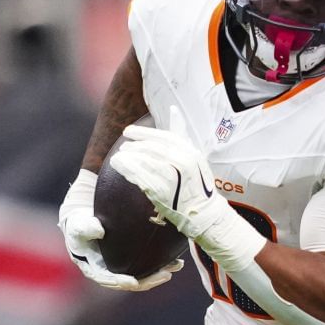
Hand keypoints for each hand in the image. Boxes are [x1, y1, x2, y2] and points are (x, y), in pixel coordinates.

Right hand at [58, 169, 181, 291]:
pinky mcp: (132, 260)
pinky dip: (161, 264)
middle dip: (149, 280)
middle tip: (165, 275)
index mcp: (94, 268)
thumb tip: (99, 230)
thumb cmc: (80, 221)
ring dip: (159, 273)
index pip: (109, 279)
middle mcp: (110, 272)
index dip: (120, 282)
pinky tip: (176, 260)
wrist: (85, 217)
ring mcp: (122, 267)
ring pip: (143, 275)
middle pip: (131, 282)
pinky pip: (148, 265)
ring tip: (176, 267)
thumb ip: (85, 227)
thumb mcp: (79, 224)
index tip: (133, 282)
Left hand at [110, 107, 261, 269]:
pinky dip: (126, 168)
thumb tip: (173, 110)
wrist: (205, 214)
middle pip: (150, 148)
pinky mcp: (161, 190)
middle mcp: (182, 161)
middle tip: (124, 147)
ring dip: (127, 156)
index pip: (162, 136)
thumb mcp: (194, 156)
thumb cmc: (197, 184)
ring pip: (142, 160)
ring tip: (120, 157)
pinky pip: (138, 176)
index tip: (129, 132)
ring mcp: (172, 176)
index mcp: (190, 151)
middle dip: (133, 146)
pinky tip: (119, 165)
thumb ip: (181, 133)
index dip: (143, 132)